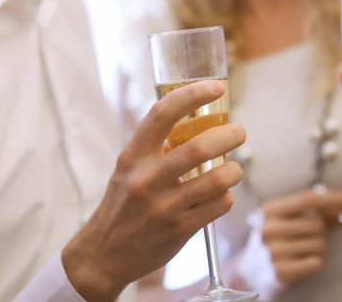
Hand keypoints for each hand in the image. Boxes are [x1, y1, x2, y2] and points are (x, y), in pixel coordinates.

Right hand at [62, 79, 245, 301]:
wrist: (103, 253)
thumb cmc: (121, 205)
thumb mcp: (127, 171)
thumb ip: (153, 149)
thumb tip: (193, 122)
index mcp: (131, 156)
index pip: (162, 114)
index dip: (192, 96)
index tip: (215, 87)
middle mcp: (145, 178)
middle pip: (198, 147)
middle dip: (229, 134)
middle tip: (238, 132)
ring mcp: (163, 206)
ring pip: (216, 179)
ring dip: (235, 170)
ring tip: (234, 168)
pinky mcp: (179, 230)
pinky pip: (218, 206)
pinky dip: (226, 197)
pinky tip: (220, 196)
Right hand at [258, 188, 341, 284]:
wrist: (249, 272)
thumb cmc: (274, 242)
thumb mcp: (286, 222)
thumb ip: (315, 213)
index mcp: (268, 210)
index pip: (307, 199)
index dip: (334, 198)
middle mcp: (268, 228)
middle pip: (317, 224)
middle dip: (319, 232)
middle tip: (304, 237)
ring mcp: (273, 250)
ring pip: (319, 244)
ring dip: (316, 248)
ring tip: (298, 251)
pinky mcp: (280, 271)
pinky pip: (316, 262)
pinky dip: (313, 263)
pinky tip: (299, 263)